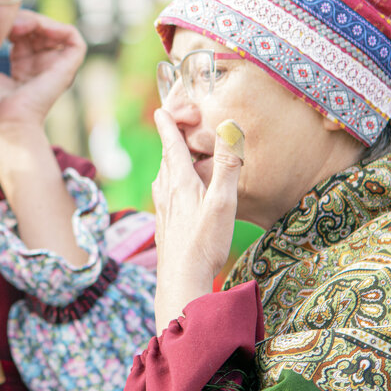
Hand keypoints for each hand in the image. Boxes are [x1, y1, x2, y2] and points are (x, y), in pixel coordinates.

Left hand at [0, 10, 85, 135]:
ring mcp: (56, 68)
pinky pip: (72, 38)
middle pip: (38, 30)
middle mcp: (41, 68)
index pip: (22, 36)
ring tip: (18, 25)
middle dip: (22, 19)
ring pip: (53, 30)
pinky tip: (35, 27)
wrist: (4, 124)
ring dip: (37, 20)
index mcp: (23, 70)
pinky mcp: (68, 68)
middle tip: (7, 22)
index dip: (11, 24)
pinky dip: (57, 26)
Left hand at [151, 108, 241, 332]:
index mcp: (180, 182)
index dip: (167, 125)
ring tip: (177, 153)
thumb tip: (229, 128)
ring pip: (164, 175)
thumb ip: (227, 166)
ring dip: (170, 160)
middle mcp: (166, 192)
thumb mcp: (222, 202)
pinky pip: (166, 192)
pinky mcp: (165, 224)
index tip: (161, 109)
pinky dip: (171, 180)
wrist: (181, 280)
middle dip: (169, 138)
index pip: (171, 145)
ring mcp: (163, 209)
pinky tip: (175, 190)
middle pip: (167, 158)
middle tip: (173, 123)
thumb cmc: (203, 242)